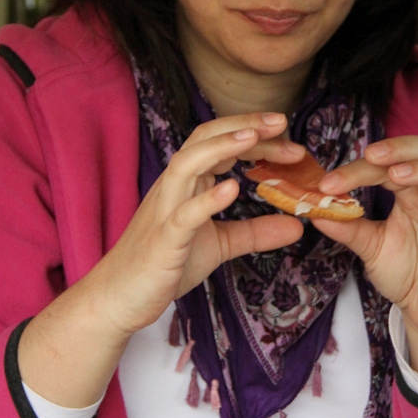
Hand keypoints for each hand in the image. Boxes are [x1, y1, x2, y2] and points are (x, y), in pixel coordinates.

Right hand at [98, 112, 304, 336]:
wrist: (120, 296)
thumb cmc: (165, 264)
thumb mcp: (219, 244)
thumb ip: (255, 232)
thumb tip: (297, 225)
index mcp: (187, 183)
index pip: (221, 144)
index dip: (255, 136)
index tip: (289, 138)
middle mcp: (174, 187)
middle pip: (205, 140)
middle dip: (242, 126)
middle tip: (281, 121)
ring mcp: (166, 210)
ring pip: (187, 164)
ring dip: (221, 147)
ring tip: (253, 137)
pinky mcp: (163, 240)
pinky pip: (183, 214)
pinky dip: (207, 199)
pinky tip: (233, 189)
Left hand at [311, 136, 417, 387]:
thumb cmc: (404, 271)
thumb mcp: (370, 247)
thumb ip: (348, 227)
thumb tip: (313, 209)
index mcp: (411, 191)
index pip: (389, 164)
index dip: (360, 167)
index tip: (329, 182)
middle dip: (403, 148)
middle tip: (372, 155)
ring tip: (397, 176)